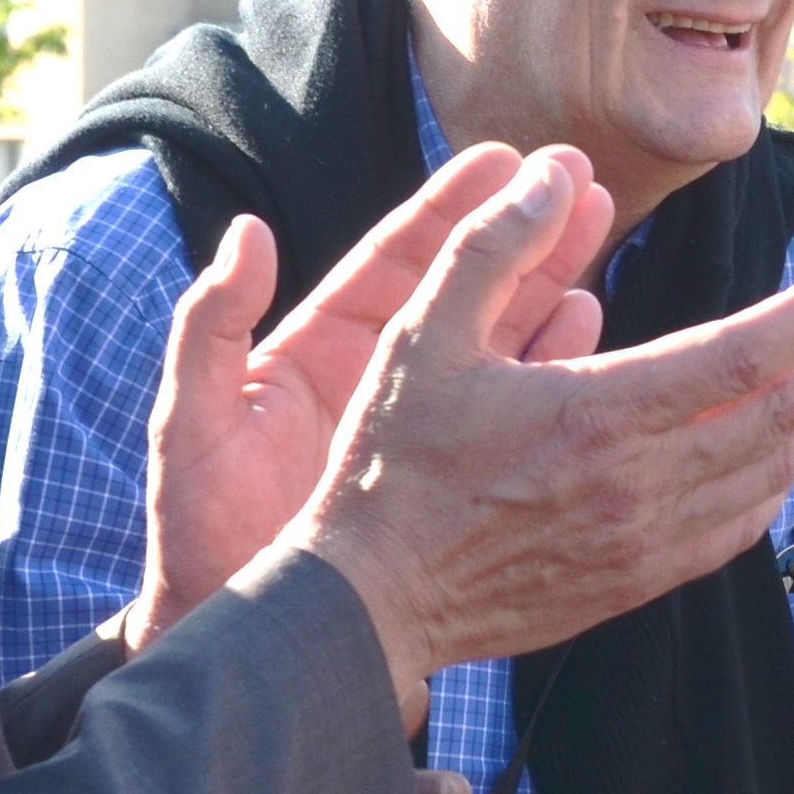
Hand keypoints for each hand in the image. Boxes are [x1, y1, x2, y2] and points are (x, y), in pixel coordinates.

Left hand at [137, 143, 613, 656]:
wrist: (241, 634)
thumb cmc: (198, 534)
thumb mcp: (190, 423)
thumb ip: (209, 326)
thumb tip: (245, 233)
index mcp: (313, 349)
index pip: (394, 259)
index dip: (451, 206)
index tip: (507, 160)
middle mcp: (374, 378)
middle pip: (462, 287)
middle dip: (523, 232)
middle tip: (584, 182)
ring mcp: (418, 430)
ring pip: (496, 341)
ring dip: (551, 287)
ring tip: (603, 232)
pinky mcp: (449, 477)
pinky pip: (511, 413)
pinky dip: (552, 370)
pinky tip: (594, 330)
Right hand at [277, 183, 793, 700]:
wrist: (373, 599)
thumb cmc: (394, 465)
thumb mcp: (423, 334)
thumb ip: (493, 244)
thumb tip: (557, 174)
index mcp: (598, 415)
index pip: (745, 357)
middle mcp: (639, 485)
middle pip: (781, 415)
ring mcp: (647, 542)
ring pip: (773, 473)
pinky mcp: (641, 582)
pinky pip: (740, 527)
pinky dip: (777, 478)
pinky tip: (778, 446)